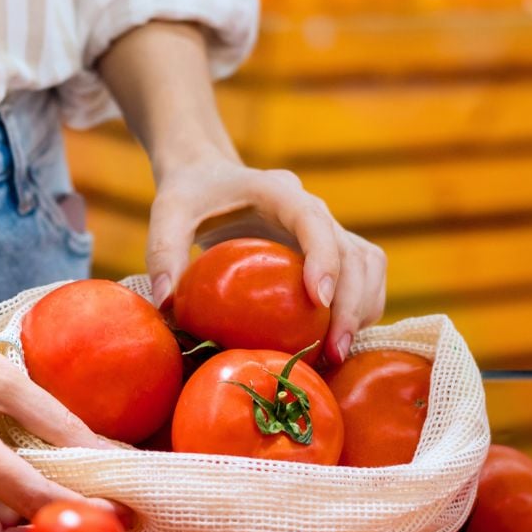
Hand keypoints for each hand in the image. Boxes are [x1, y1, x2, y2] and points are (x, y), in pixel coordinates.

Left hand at [147, 157, 387, 364]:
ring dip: (363, 309)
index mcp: (278, 192)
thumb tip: (165, 304)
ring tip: (339, 355)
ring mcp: (326, 229)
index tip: (320, 300)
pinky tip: (337, 343)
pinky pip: (362, 277)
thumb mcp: (168, 213)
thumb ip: (163, 251)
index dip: (323, 259)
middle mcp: (312, 209)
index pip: (313, 221)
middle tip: (334, 351)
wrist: (209, 177)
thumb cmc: (190, 194)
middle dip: (352, 303)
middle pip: (353, 252)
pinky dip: (360, 308)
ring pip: (368, 266)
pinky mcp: (329, 250)